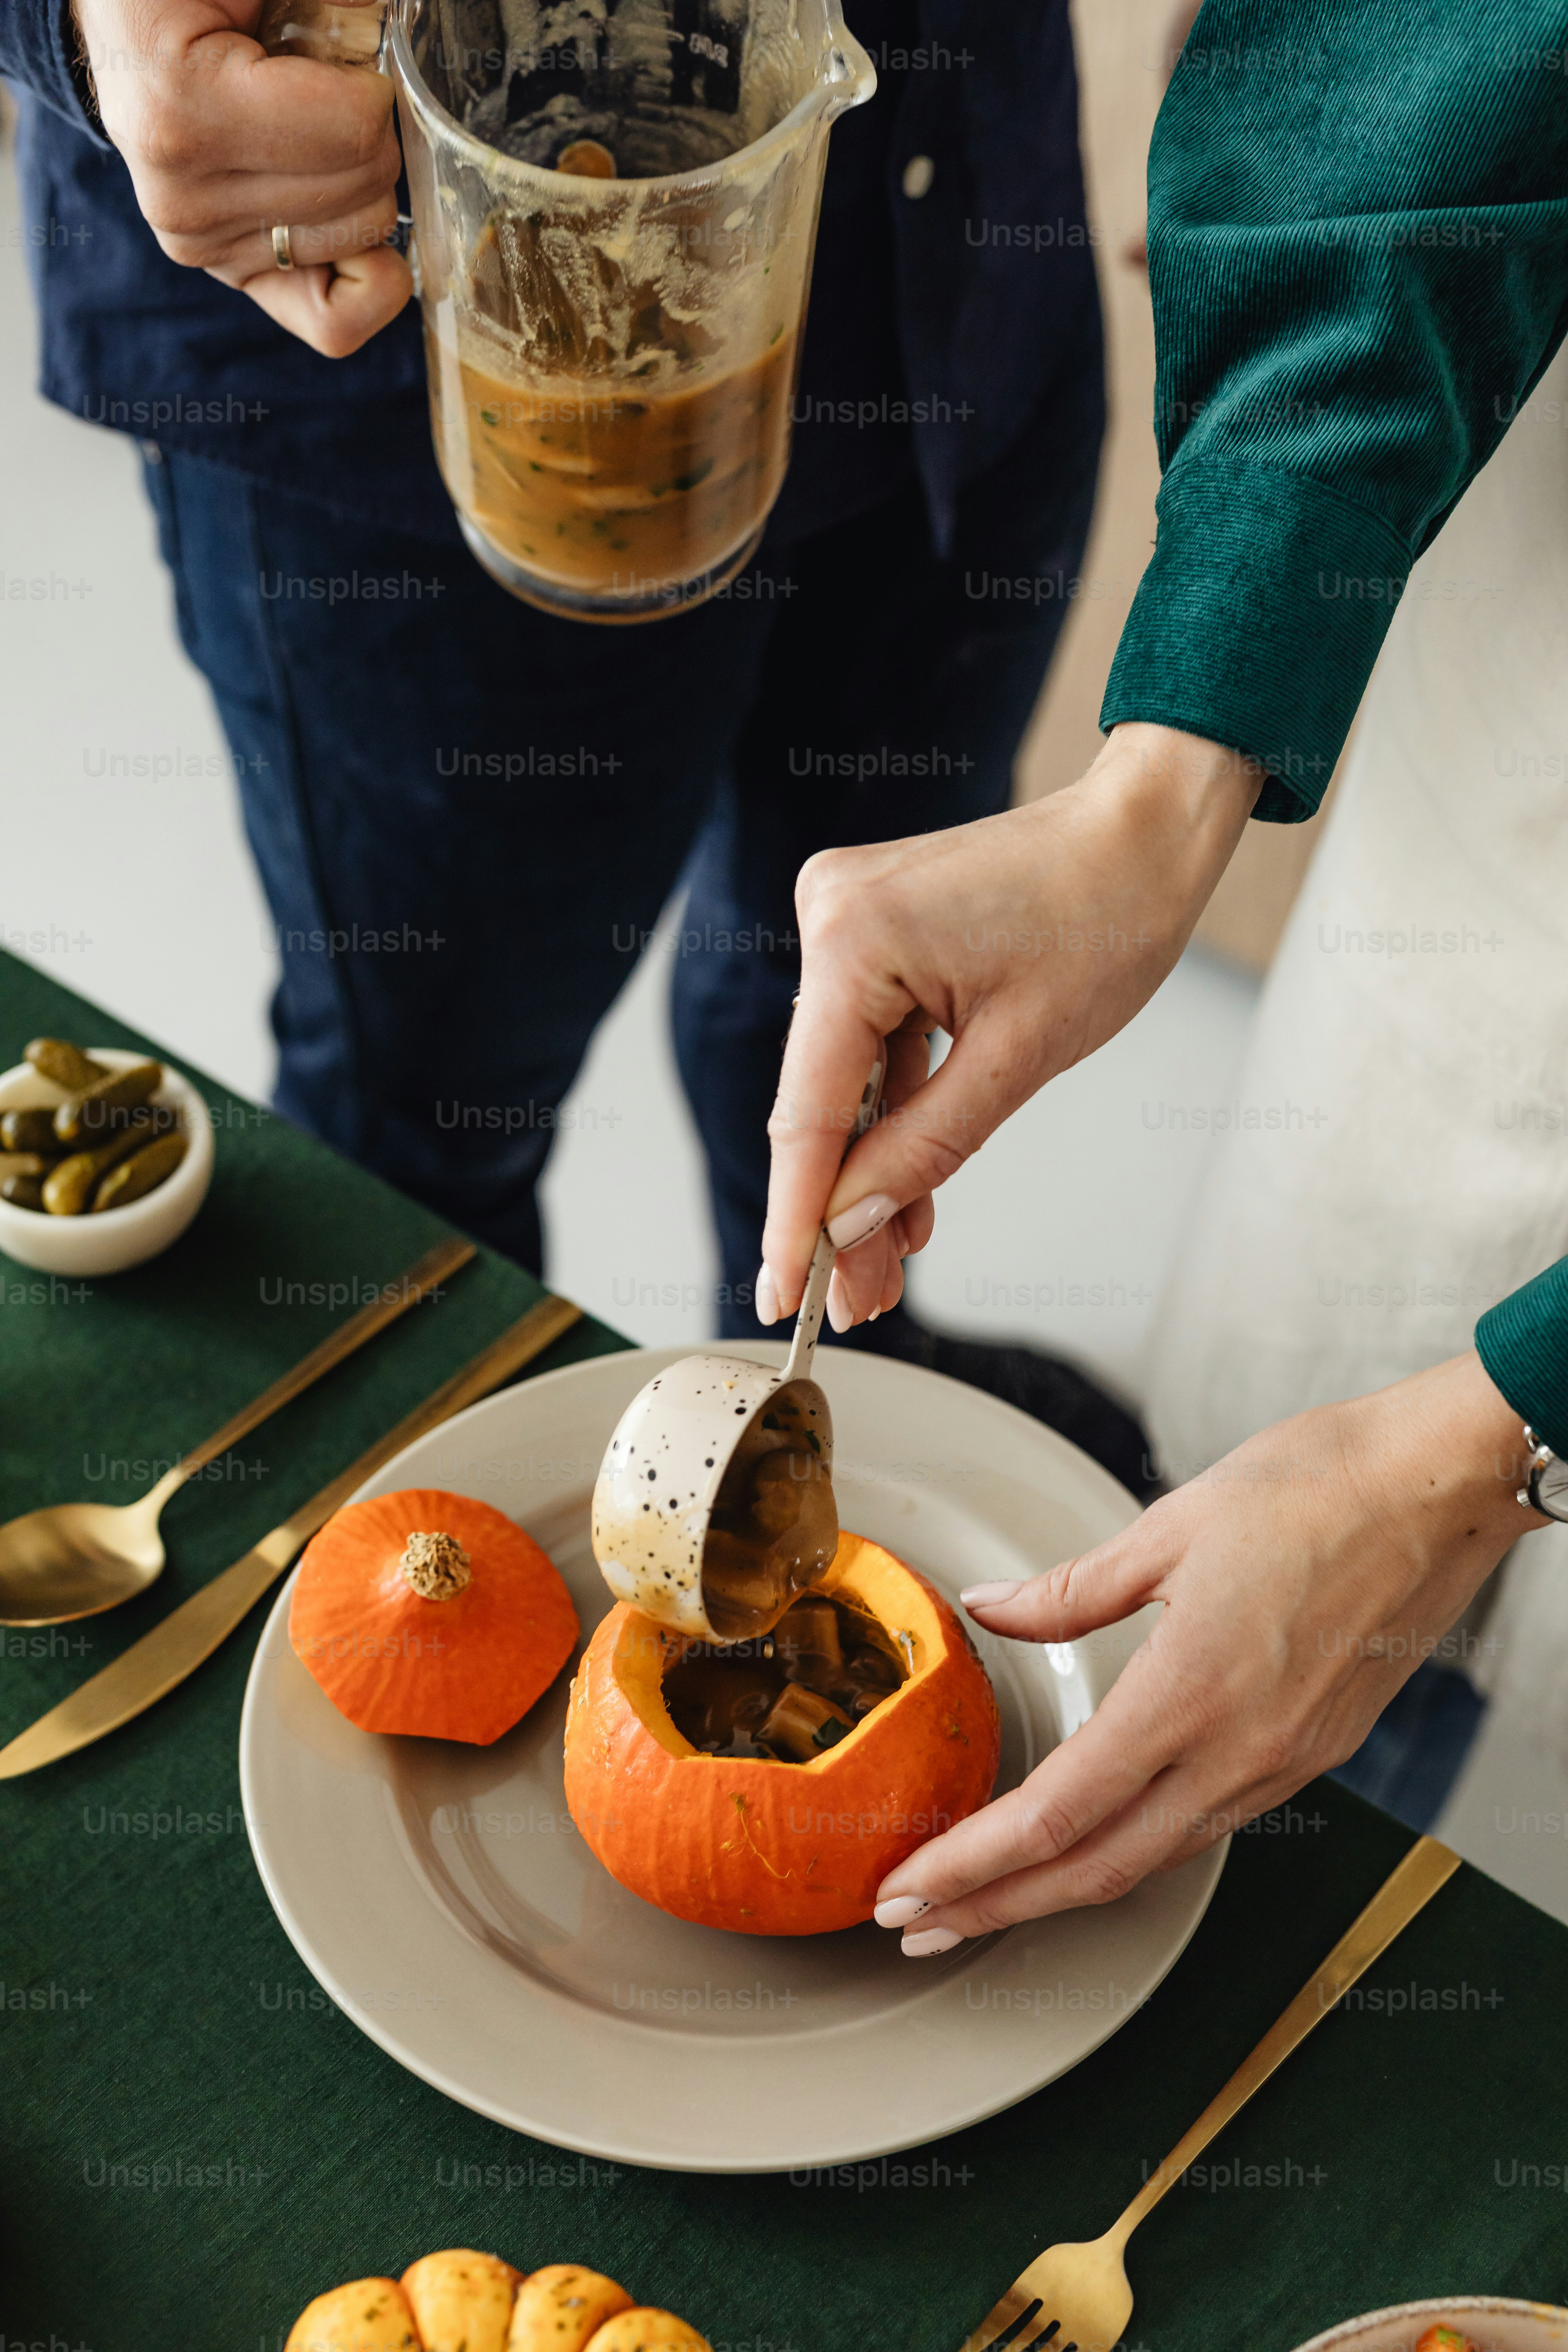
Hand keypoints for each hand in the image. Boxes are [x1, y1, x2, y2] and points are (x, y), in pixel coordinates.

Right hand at [75, 0, 410, 354]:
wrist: (129, 38)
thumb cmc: (188, 1)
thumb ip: (328, 4)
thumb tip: (386, 27)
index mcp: (184, 106)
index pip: (356, 130)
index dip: (374, 89)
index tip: (340, 63)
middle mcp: (186, 197)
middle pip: (368, 187)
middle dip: (371, 135)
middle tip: (321, 98)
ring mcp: (202, 246)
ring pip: (365, 238)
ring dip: (362, 185)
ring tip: (308, 138)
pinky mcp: (227, 274)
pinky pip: (336, 321)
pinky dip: (366, 277)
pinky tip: (347, 224)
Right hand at [756, 723, 1259, 1331]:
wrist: (1146, 835)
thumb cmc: (1106, 917)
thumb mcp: (1018, 1060)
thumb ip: (924, 1148)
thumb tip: (850, 1224)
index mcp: (854, 938)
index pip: (806, 1110)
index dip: (794, 1216)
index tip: (783, 1296)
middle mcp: (830, 917)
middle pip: (819, 1100)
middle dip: (841, 1208)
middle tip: (855, 1301)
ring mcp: (846, 918)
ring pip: (843, 1082)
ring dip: (870, 1170)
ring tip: (887, 1267)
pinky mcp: (873, 931)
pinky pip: (869, 1044)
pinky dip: (892, 1115)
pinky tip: (907, 1195)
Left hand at [873, 1352, 1541, 1951]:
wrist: (1440, 1485)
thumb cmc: (1318, 1486)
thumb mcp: (1169, 1526)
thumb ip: (1070, 1589)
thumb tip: (991, 1606)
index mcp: (1190, 1692)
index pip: (1054, 1813)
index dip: (969, 1864)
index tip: (906, 1889)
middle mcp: (1239, 1750)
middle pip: (1095, 1867)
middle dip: (995, 1907)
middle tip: (916, 1926)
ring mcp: (1282, 1761)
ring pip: (1150, 1857)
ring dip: (1059, 1889)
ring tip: (987, 1899)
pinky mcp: (1313, 1752)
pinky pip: (1205, 1823)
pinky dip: (1132, 1848)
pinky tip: (1091, 1842)